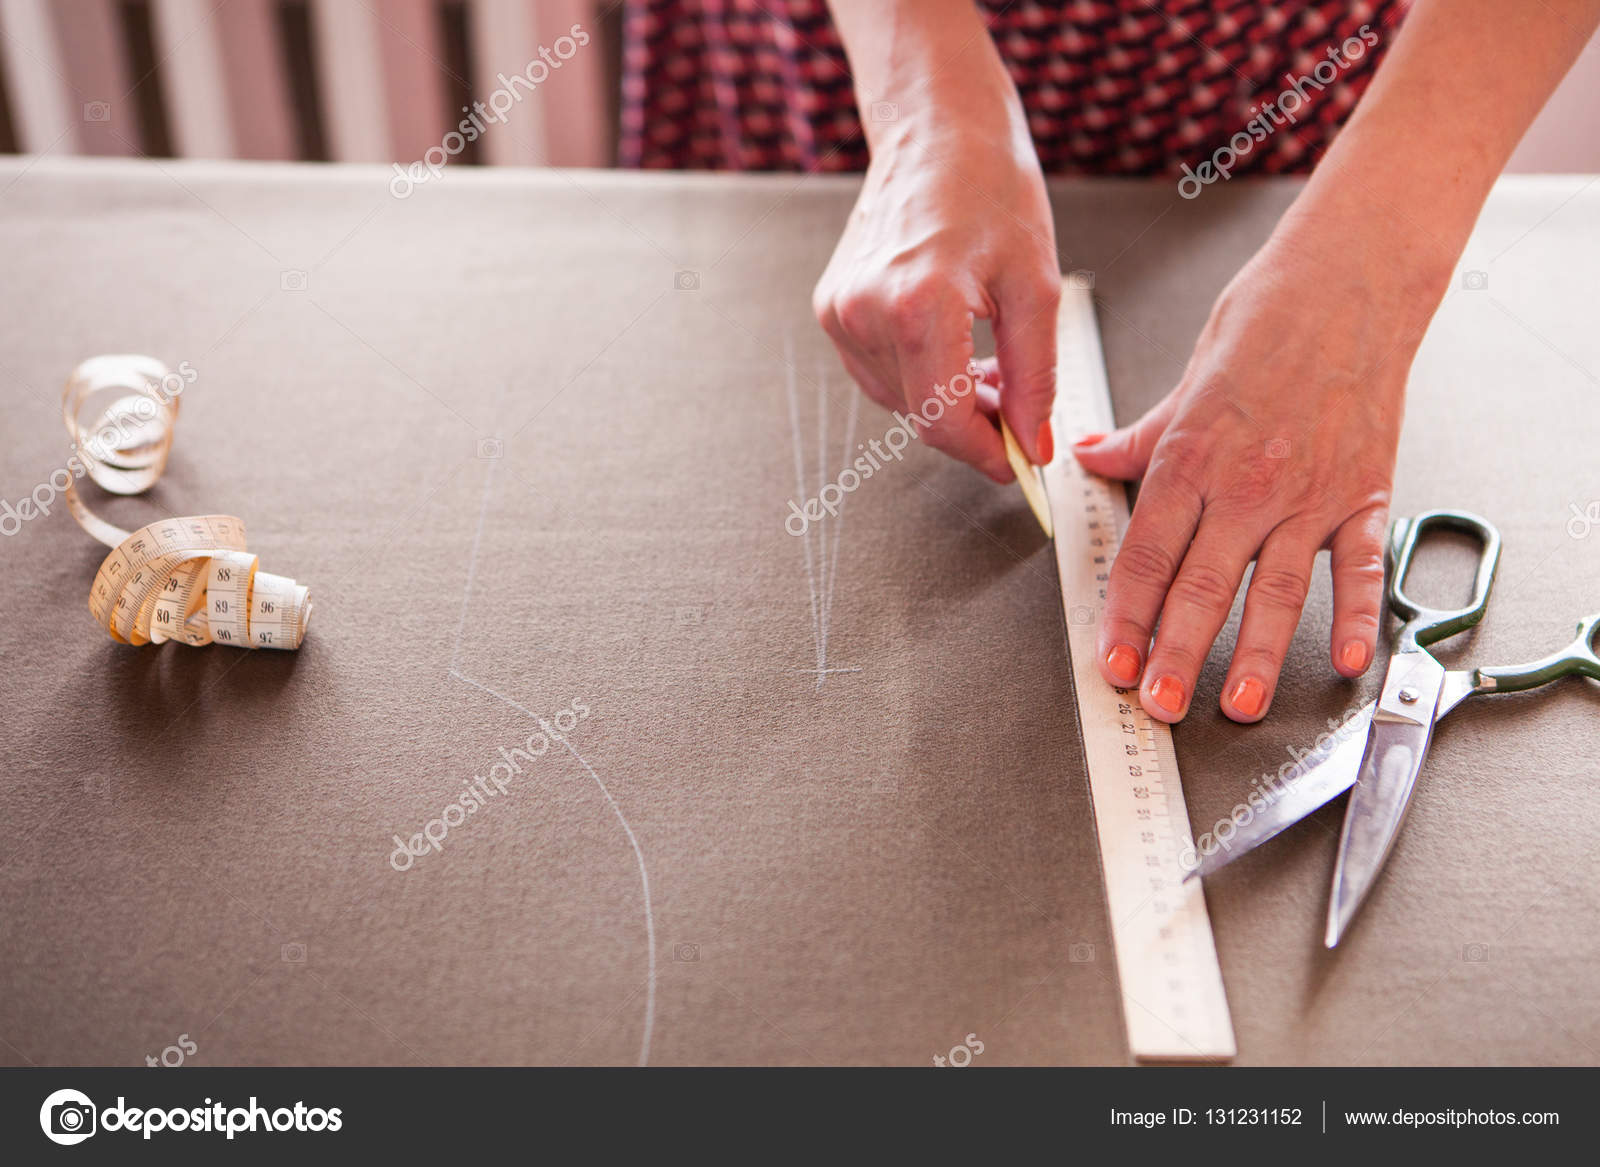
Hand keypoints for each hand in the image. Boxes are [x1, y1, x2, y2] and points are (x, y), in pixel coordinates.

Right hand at [813, 81, 1060, 477]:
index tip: (1017, 464)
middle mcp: (865, 312)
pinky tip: (950, 347)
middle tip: (1016, 406)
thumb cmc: (988, 186)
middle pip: (920, 415)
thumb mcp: (1037, 285)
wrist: (936, 131)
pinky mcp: (831, 308)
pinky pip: (878, 372)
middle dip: (974, 424)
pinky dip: (918, 375)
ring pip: (898, 400)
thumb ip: (1035, 376)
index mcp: (917, 306)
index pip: (943, 420)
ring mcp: (840, 312)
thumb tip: (1032, 441)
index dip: (986, 454)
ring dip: (945, 400)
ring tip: (988, 367)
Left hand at [1073, 218, 1437, 723]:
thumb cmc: (1267, 321)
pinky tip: (1344, 660)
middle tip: (1157, 703)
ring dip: (1253, 654)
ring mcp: (1310, 493)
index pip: (1145, 555)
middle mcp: (1246, 483)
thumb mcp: (1184, 382)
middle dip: (1175, 653)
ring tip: (1234, 704)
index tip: (1112, 661)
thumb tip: (1091, 458)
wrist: (1351, 281)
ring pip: (1275, 590)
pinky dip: (1357, 616)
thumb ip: (1140, 439)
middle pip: (1201, 585)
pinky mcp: (1366, 493)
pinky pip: (1361, 566)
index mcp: (1191, 457)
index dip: (1125, 616)